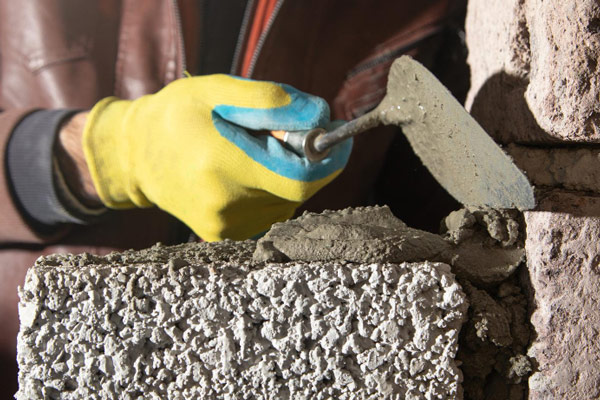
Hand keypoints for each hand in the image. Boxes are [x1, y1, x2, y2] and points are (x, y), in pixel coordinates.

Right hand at [82, 75, 351, 240]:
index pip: (301, 179)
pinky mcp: (223, 236)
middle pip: (297, 189)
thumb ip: (271, 101)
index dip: (327, 160)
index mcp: (223, 164)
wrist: (134, 155)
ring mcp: (224, 226)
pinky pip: (269, 212)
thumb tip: (320, 116)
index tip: (334, 138)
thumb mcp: (218, 90)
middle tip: (281, 134)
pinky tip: (243, 173)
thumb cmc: (176, 115)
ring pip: (286, 202)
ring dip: (285, 175)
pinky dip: (270, 190)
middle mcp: (226, 204)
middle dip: (303, 160)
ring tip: (252, 153)